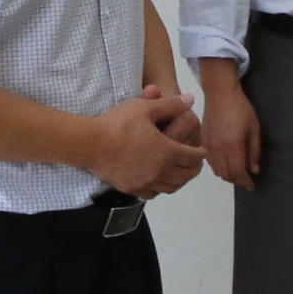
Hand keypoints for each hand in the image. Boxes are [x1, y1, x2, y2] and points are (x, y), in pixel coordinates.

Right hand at [92, 89, 208, 196]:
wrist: (91, 144)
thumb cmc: (119, 123)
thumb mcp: (145, 108)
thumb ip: (170, 105)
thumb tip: (190, 99)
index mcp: (167, 151)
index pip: (193, 157)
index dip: (200, 154)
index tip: (202, 152)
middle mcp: (160, 171)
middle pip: (185, 175)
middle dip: (194, 169)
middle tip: (195, 164)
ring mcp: (146, 182)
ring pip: (171, 187)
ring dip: (180, 180)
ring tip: (180, 173)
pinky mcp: (132, 188)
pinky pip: (153, 193)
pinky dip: (161, 188)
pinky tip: (159, 182)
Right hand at [201, 86, 262, 187]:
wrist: (219, 93)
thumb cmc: (241, 108)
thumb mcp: (254, 128)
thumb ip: (254, 151)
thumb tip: (254, 170)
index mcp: (232, 145)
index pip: (237, 172)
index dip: (245, 182)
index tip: (252, 186)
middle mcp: (218, 149)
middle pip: (225, 174)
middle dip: (237, 180)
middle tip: (246, 178)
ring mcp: (208, 146)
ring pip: (216, 170)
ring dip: (227, 174)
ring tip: (237, 170)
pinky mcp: (202, 141)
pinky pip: (209, 161)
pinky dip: (218, 166)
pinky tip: (226, 160)